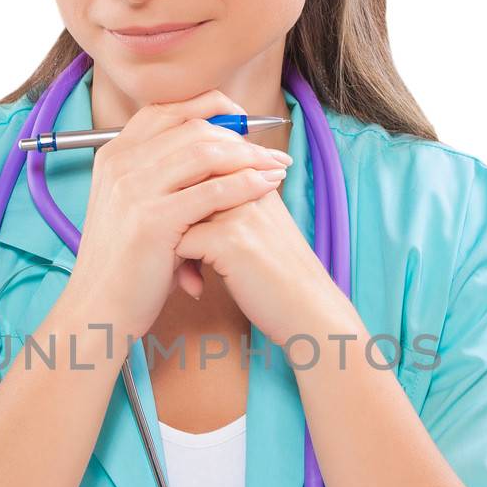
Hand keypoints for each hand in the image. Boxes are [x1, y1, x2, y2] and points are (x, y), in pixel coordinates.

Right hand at [62, 90, 293, 342]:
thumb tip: (209, 153)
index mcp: (113, 154)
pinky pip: (210, 191)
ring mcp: (134, 189)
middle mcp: (120, 164)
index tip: (243, 120)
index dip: (210, 108)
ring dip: (249, 157)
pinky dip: (244, 185)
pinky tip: (266, 187)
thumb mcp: (133, 207)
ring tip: (277, 168)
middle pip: (192, 129)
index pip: (167, 110)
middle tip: (272, 153)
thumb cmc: (124, 263)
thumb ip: (161, 177)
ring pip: (205, 153)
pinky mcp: (152, 219)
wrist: (99, 307)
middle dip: (240, 137)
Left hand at [174, 180, 343, 348]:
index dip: (189, 207)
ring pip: (178, 216)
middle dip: (176, 224)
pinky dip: (181, 269)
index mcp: (257, 179)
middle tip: (183, 260)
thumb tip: (192, 208)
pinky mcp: (228, 239)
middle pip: (186, 193)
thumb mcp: (263, 230)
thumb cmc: (283, 278)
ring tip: (188, 276)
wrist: (311, 312)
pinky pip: (179, 243)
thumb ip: (233, 210)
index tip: (191, 239)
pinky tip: (196, 288)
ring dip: (175, 248)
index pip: (203, 174)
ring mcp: (239, 212)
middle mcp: (248, 187)